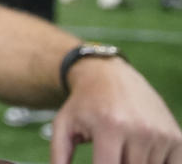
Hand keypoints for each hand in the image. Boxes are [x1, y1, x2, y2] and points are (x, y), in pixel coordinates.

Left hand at [51, 58, 181, 162]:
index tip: (99, 161)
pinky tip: (142, 152)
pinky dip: (155, 163)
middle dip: (116, 163)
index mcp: (109, 127)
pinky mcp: (176, 137)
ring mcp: (160, 134)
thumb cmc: (84, 104)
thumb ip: (59, 154)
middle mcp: (139, 130)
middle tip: (109, 149)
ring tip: (122, 146)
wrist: (109, 75)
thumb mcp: (63, 125)